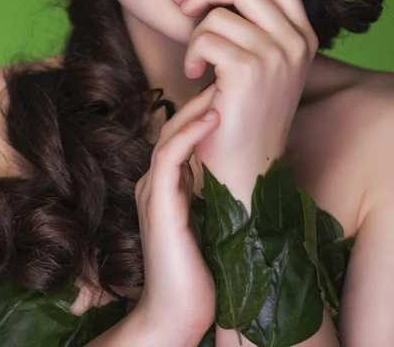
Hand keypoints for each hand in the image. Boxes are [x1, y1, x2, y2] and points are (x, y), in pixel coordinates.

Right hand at [134, 83, 219, 338]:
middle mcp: (155, 185)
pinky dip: (191, 134)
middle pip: (173, 130)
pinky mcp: (158, 205)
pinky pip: (169, 157)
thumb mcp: (211, 222)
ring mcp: (153, 193)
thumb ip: (213, 195)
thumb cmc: (201, 272)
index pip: (181, 138)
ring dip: (195, 112)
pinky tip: (214, 118)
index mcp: (167, 188)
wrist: (179, 313)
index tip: (231, 98)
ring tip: (222, 92)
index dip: (203, 115)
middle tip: (226, 83)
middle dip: (199, 105)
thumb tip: (243, 171)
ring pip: (168, 137)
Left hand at [180, 0, 318, 211]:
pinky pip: (205, 37)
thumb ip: (254, 24)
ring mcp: (276, 55)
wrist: (246, 164)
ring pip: (219, 13)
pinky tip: (197, 75)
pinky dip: (192, 53)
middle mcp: (296, 42)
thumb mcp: (263, 63)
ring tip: (198, 62)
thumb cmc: (246, 112)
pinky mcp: (248, 70)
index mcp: (303, 36)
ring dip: (196, 35)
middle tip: (188, 8)